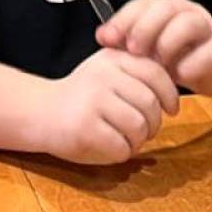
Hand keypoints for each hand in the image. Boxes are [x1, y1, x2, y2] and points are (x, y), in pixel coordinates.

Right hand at [38, 47, 180, 163]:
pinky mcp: (84, 128)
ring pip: (139, 126)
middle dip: (154, 123)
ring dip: (138, 140)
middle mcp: (102, 76)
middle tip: (144, 131)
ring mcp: (93, 101)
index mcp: (112, 59)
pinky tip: (110, 147)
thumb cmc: (80, 97)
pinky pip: (121, 146)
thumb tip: (173, 91)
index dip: (170, 94)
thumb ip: (136, 74)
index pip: (155, 73)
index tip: (171, 109)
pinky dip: (121, 153)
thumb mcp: (107, 73)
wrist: (39, 112)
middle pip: (150, 104)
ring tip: (127, 140)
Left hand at [94, 0, 211, 94]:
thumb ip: (126, 41)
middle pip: (166, 6)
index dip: (123, 19)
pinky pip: (209, 51)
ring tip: (158, 64)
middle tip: (134, 51)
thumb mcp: (148, 51)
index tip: (107, 39)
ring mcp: (207, 28)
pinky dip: (191, 64)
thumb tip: (101, 35)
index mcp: (165, 8)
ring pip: (189, 23)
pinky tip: (179, 75)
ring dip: (168, 43)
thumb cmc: (176, 59)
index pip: (142, 3)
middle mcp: (187, 12)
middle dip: (145, 28)